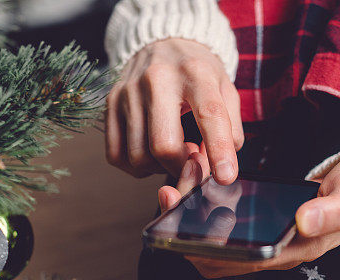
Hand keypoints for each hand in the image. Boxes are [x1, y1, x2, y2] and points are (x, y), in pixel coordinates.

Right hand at [105, 38, 243, 181]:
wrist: (163, 42)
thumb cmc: (197, 72)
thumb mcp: (225, 91)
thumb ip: (229, 130)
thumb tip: (217, 169)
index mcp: (195, 72)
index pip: (208, 115)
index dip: (218, 151)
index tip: (225, 177)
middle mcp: (158, 78)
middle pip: (163, 145)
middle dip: (181, 167)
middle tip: (191, 162)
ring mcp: (128, 91)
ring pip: (138, 156)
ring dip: (159, 168)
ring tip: (172, 153)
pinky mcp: (110, 103)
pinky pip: (116, 155)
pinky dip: (136, 167)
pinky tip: (150, 154)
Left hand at [158, 153, 339, 277]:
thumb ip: (332, 211)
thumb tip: (303, 222)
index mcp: (293, 251)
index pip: (237, 261)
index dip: (203, 245)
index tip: (179, 217)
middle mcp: (274, 251)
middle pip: (215, 252)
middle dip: (186, 224)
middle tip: (174, 186)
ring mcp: (266, 238)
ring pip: (215, 235)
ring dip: (192, 208)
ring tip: (186, 172)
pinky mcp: (261, 222)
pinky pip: (224, 218)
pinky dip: (206, 198)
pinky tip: (199, 173)